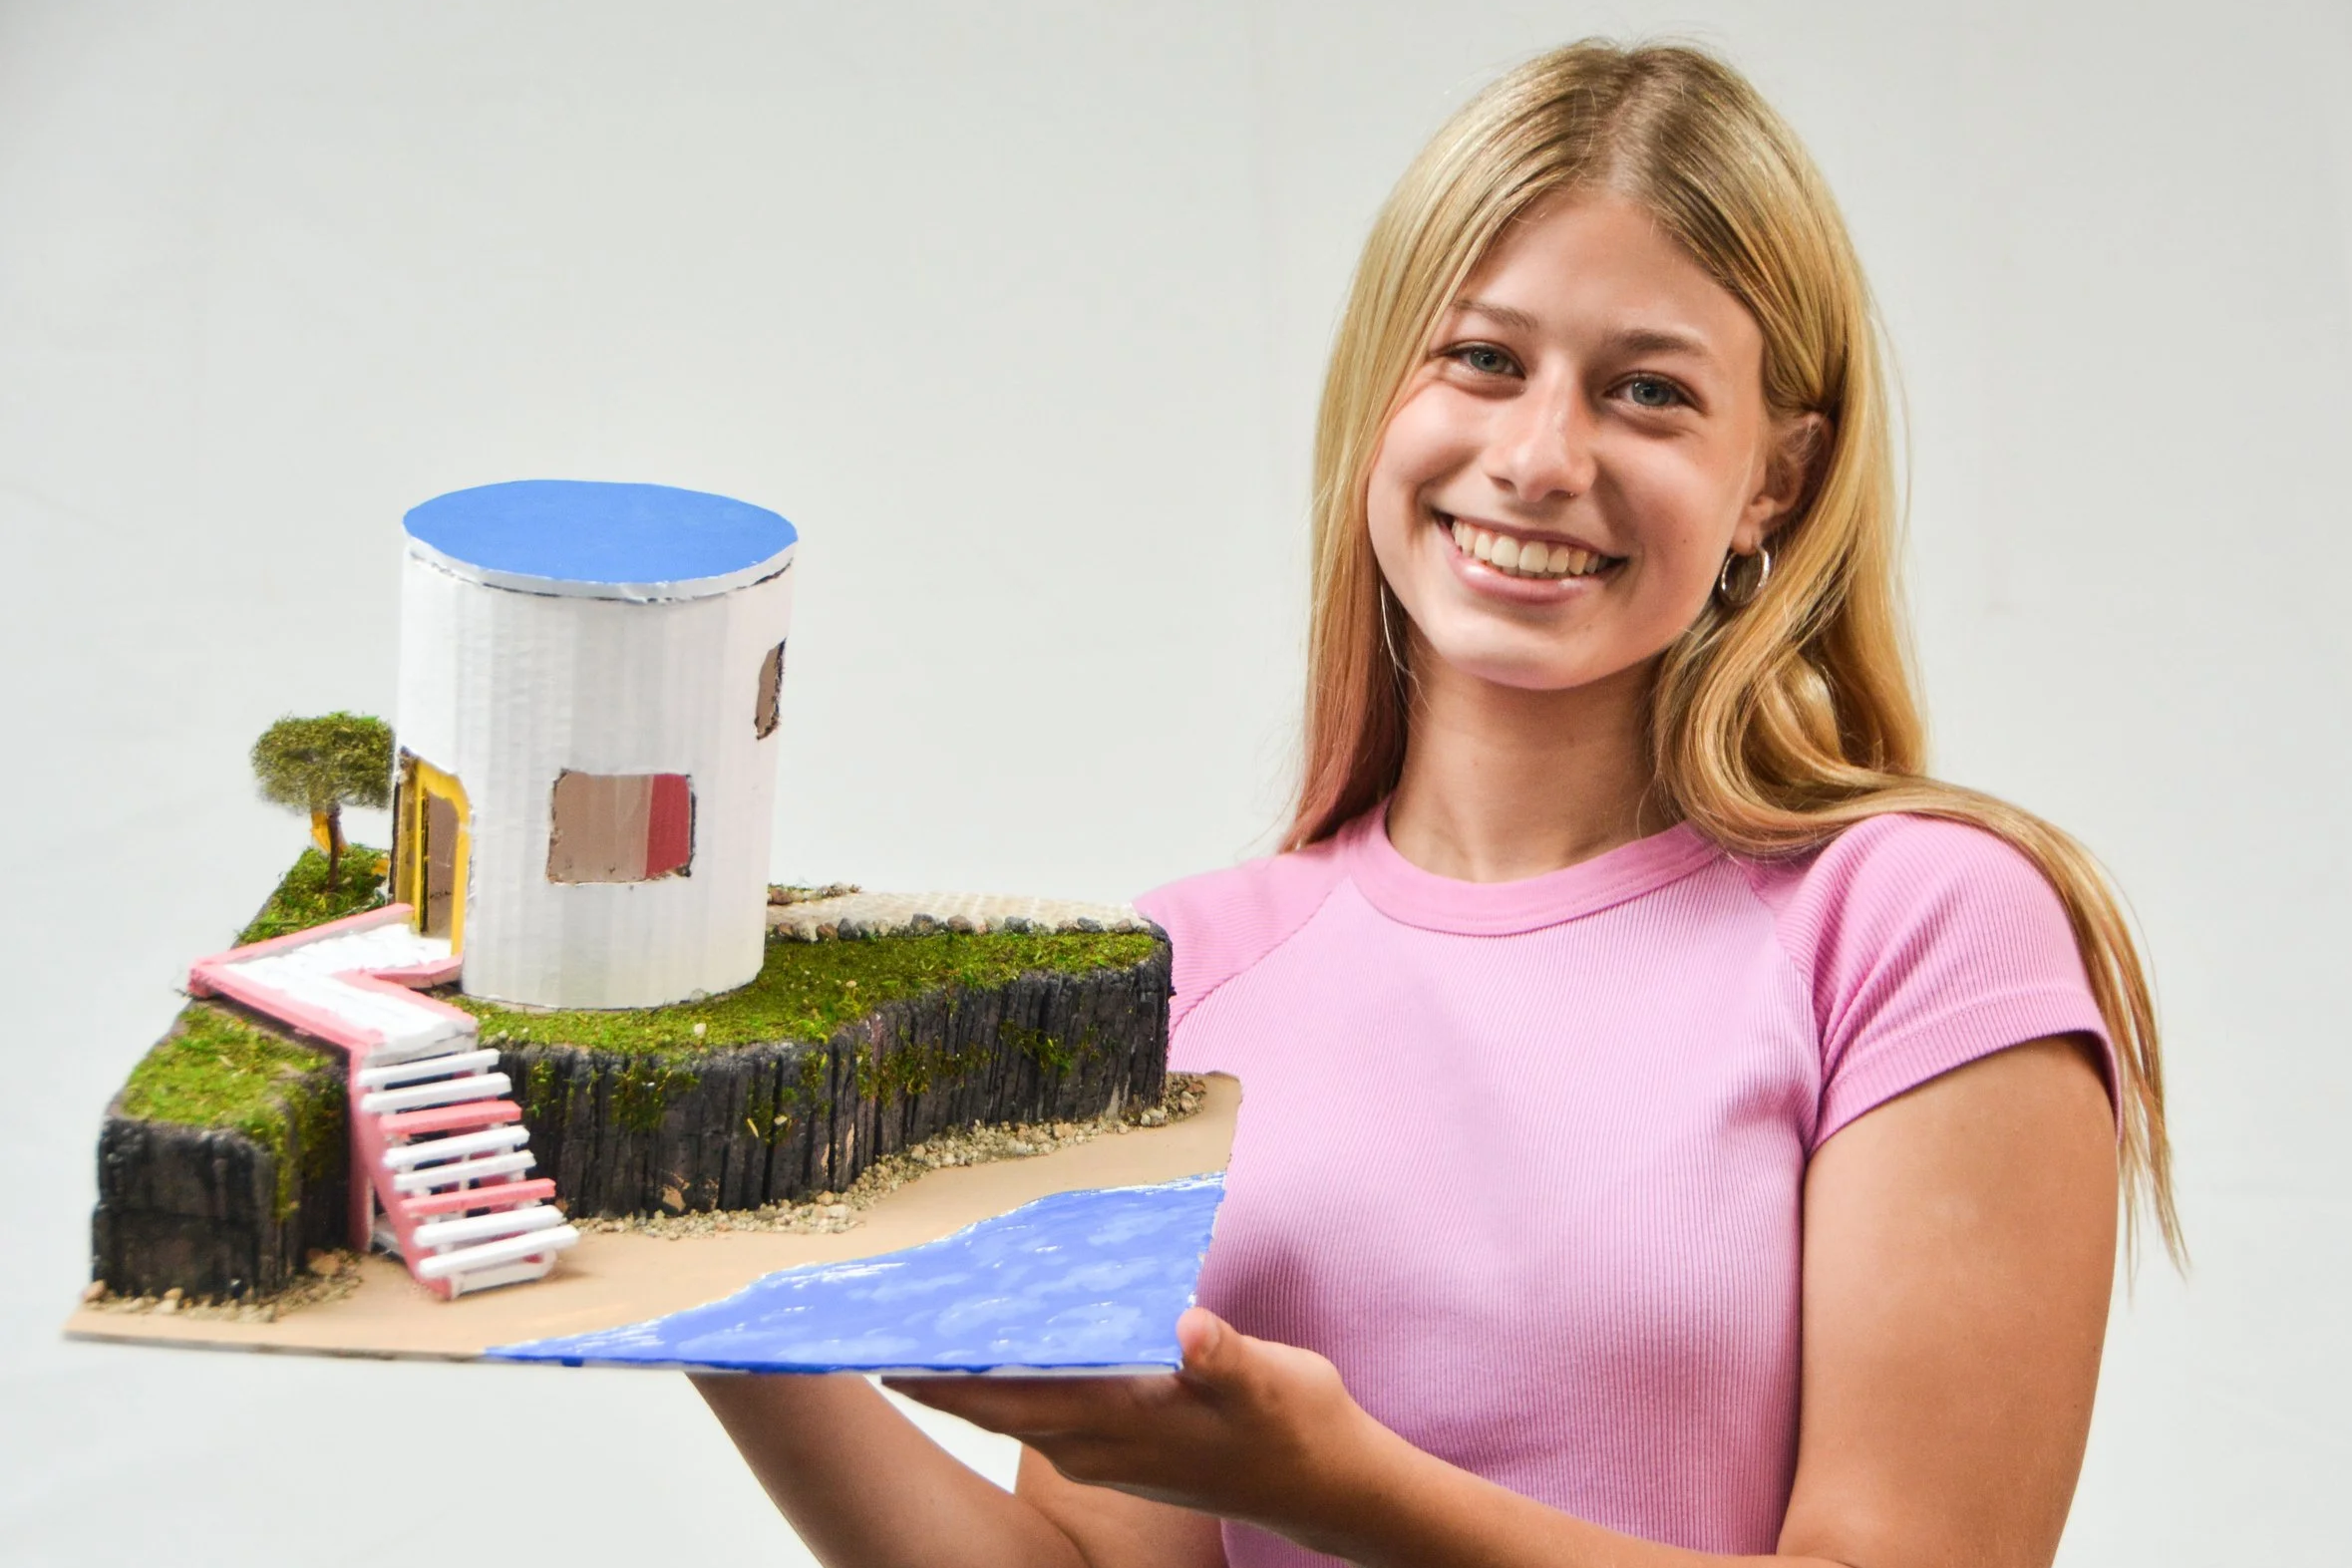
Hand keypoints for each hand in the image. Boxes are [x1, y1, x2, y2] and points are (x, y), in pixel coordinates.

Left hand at [884, 1307, 1393, 1541]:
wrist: (1326, 1488)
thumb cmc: (1296, 1427)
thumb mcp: (1269, 1380)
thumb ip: (1225, 1355)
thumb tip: (1192, 1328)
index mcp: (1115, 1422)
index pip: (1002, 1397)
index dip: (939, 1373)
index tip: (879, 1341)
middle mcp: (1093, 1444)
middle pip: (989, 1402)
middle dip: (934, 1363)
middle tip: (881, 1311)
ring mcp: (1101, 1451)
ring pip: (1011, 1407)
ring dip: (967, 1370)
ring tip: (926, 1316)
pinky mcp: (1117, 1449)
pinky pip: (1039, 1411)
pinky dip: (1008, 1378)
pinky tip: (1004, 1342)